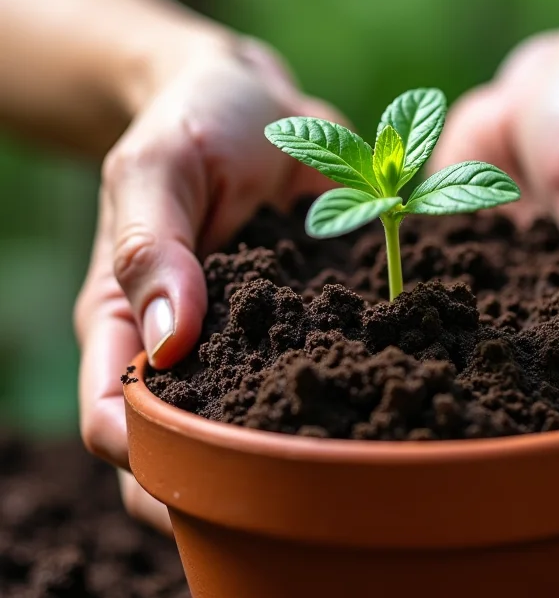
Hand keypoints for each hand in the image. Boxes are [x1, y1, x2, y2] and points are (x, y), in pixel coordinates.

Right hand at [74, 28, 336, 531]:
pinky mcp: (307, 318)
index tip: (209, 485)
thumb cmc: (190, 123)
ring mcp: (252, 339)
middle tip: (306, 496)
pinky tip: (402, 390)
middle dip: (238, 482)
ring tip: (364, 458)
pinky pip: (329, 363)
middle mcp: (189, 348)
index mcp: (126, 323)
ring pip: (267, 422)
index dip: (150, 469)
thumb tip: (167, 343)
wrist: (254, 101)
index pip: (117, 425)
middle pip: (195, 449)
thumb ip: (152, 244)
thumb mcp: (158, 165)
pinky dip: (358, 383)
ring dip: (307, 446)